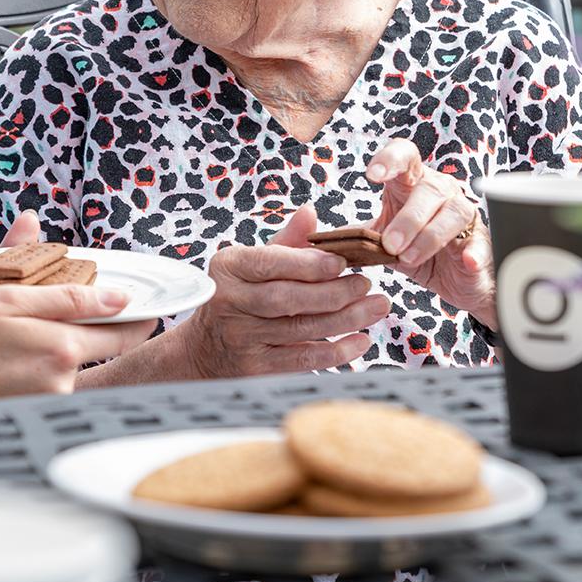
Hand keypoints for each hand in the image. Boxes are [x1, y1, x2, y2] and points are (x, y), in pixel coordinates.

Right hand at [0, 212, 154, 420]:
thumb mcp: (2, 296)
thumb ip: (62, 292)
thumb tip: (111, 289)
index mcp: (62, 349)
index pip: (122, 330)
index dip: (134, 314)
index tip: (141, 305)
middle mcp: (60, 383)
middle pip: (99, 349)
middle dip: (98, 328)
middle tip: (80, 311)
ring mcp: (43, 405)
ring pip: (68, 367)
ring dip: (55, 350)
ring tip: (11, 337)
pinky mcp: (24, 420)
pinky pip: (44, 388)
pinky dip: (32, 371)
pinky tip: (0, 361)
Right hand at [168, 207, 389, 377]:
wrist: (205, 347)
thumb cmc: (239, 296)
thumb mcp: (251, 264)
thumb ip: (285, 242)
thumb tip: (310, 213)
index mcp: (229, 268)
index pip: (270, 263)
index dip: (309, 263)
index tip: (343, 262)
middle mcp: (230, 302)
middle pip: (287, 299)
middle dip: (334, 293)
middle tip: (367, 285)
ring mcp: (241, 338)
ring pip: (300, 330)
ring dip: (345, 319)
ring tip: (376, 308)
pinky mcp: (255, 368)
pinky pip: (302, 360)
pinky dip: (336, 352)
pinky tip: (361, 341)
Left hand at [368, 138, 497, 326]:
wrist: (456, 283)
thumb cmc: (416, 252)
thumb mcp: (380, 243)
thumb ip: (355, 237)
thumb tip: (316, 240)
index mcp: (412, 185)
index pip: (404, 156)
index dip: (389, 160)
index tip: (371, 176)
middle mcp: (440, 191)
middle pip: (428, 189)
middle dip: (407, 217)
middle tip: (389, 244)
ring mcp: (464, 214)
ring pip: (454, 211)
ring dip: (430, 235)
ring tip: (408, 257)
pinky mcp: (481, 241)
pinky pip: (480, 241)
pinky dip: (473, 251)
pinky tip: (464, 261)